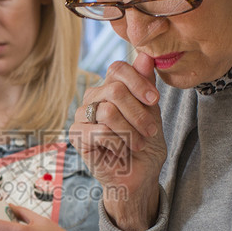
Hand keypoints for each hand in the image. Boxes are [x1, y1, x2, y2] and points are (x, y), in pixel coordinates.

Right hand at [71, 52, 166, 230]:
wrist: (139, 176)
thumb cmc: (145, 144)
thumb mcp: (151, 112)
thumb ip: (146, 84)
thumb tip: (146, 54)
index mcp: (109, 87)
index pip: (118, 68)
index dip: (138, 82)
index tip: (155, 101)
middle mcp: (92, 98)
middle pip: (114, 89)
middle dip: (138, 113)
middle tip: (150, 131)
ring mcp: (81, 116)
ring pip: (108, 110)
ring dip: (130, 130)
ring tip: (137, 144)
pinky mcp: (76, 136)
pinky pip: (99, 132)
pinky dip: (117, 143)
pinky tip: (120, 151)